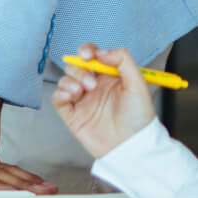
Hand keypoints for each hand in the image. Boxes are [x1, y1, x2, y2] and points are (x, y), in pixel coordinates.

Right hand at [51, 44, 156, 159]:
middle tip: (91, 84)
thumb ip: (122, 60)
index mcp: (109, 77)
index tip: (87, 55)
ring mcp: (82, 101)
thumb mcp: (138, 84)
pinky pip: (58, 98)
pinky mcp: (72, 115)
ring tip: (81, 92)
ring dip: (70, 81)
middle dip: (79, 70)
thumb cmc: (139, 118)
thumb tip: (102, 51)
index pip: (92, 56)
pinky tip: (71, 97)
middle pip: (76, 66)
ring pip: (65, 80)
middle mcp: (94, 86)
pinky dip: (60, 93)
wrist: (131, 146)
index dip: (86, 51)